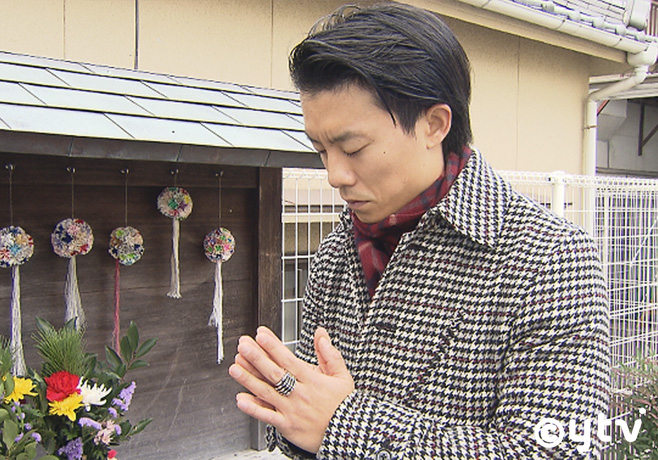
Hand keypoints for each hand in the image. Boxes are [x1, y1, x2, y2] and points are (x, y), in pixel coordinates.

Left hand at [229, 326, 354, 452]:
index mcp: (312, 380)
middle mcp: (299, 394)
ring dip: (249, 379)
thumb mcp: (342, 376)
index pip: (288, 359)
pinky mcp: (287, 426)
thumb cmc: (344, 405)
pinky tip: (240, 399)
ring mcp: (292, 410)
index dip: (273, 346)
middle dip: (256, 357)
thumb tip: (320, 334)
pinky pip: (267, 416)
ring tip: (235, 367)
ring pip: (266, 392)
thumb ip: (329, 354)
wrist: (348, 434)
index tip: (261, 335)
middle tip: (243, 345)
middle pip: (274, 373)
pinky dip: (253, 408)